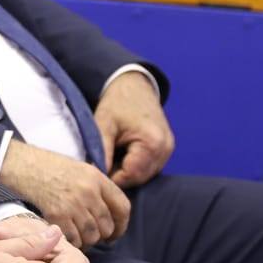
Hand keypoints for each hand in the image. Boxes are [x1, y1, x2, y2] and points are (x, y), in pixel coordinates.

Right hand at [0, 139, 131, 247]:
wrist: (19, 163)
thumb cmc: (46, 166)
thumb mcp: (78, 169)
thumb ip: (96, 188)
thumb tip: (109, 212)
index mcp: (96, 178)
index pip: (123, 207)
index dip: (121, 225)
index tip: (114, 232)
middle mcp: (88, 191)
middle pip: (107, 226)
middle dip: (100, 235)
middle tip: (89, 235)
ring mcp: (73, 204)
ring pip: (92, 236)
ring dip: (85, 240)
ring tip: (75, 235)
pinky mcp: (57, 214)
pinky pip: (73, 239)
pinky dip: (71, 242)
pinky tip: (63, 235)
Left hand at [93, 72, 173, 188]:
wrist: (134, 84)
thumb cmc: (118, 102)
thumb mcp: (103, 125)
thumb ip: (100, 151)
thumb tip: (95, 175)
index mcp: (152, 143)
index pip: (131, 176)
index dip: (112, 178)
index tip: (96, 173)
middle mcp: (165, 149)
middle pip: (140, 177)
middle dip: (120, 176)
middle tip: (101, 165)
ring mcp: (168, 150)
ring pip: (145, 174)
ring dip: (127, 171)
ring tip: (111, 157)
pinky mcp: (167, 148)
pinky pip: (150, 166)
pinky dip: (135, 165)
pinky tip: (122, 154)